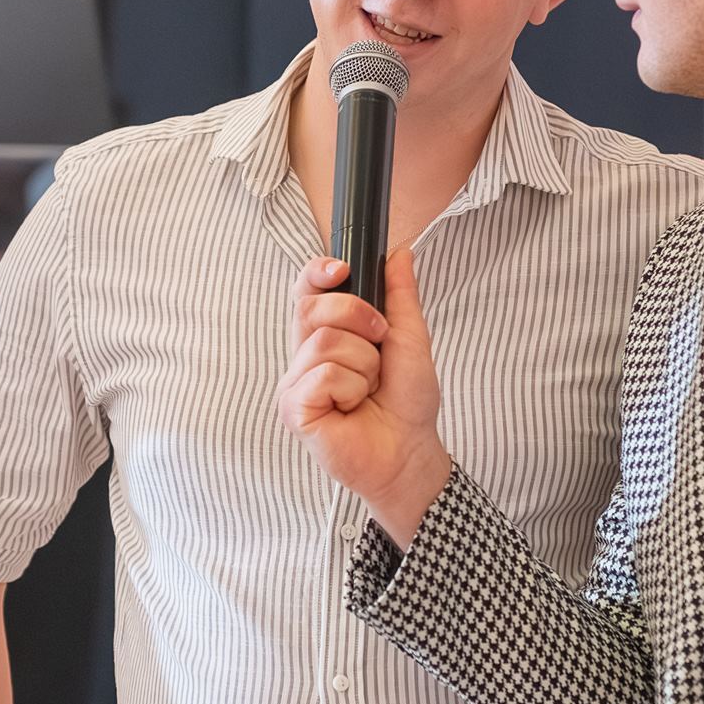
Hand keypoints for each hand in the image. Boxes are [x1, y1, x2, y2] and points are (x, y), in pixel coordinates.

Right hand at [277, 252, 451, 546]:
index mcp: (325, 335)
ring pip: (325, 343)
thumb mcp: (410, 338)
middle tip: (380, 346)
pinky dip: (352, 389)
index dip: (318, 273)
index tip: (342, 269)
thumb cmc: (406, 402)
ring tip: (368, 388)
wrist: (410, 450)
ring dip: (364, 364)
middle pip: (313, 307)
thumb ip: (401, 295)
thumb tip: (400, 253)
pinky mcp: (293, 408)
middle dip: (360, 318)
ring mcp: (295, 382)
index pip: (306, 290)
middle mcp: (303, 355)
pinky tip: (353, 407)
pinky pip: (323, 376)